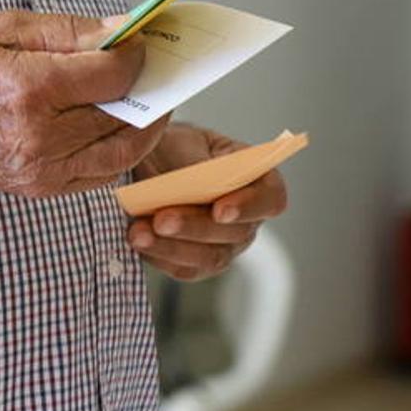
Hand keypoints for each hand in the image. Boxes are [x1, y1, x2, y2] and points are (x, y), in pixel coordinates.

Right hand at [0, 9, 168, 197]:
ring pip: (122, 152)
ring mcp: (43, 168)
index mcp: (32, 88)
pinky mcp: (42, 187)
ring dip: (148, 128)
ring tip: (155, 105)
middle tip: (160, 73)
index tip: (142, 45)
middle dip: (150, 90)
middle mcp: (41, 134)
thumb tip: (123, 30)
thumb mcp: (6, 29)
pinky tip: (126, 132)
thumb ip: (70, 31)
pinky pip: (102, 175)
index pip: (112, 75)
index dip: (136, 58)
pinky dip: (123, 154)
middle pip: (122, 114)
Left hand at [127, 124, 287, 280]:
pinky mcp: (198, 264)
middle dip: (196, 227)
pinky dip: (160, 256)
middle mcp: (248, 218)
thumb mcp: (185, 141)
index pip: (271, 198)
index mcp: (258, 180)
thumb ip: (195, 162)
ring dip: (173, 246)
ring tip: (139, 232)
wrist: (147, 167)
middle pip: (237, 233)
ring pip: (211, 257)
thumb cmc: (174, 149)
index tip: (220, 209)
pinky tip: (139, 241)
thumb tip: (190, 182)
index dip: (250, 207)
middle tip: (162, 219)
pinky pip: (186, 269)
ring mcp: (226, 245)